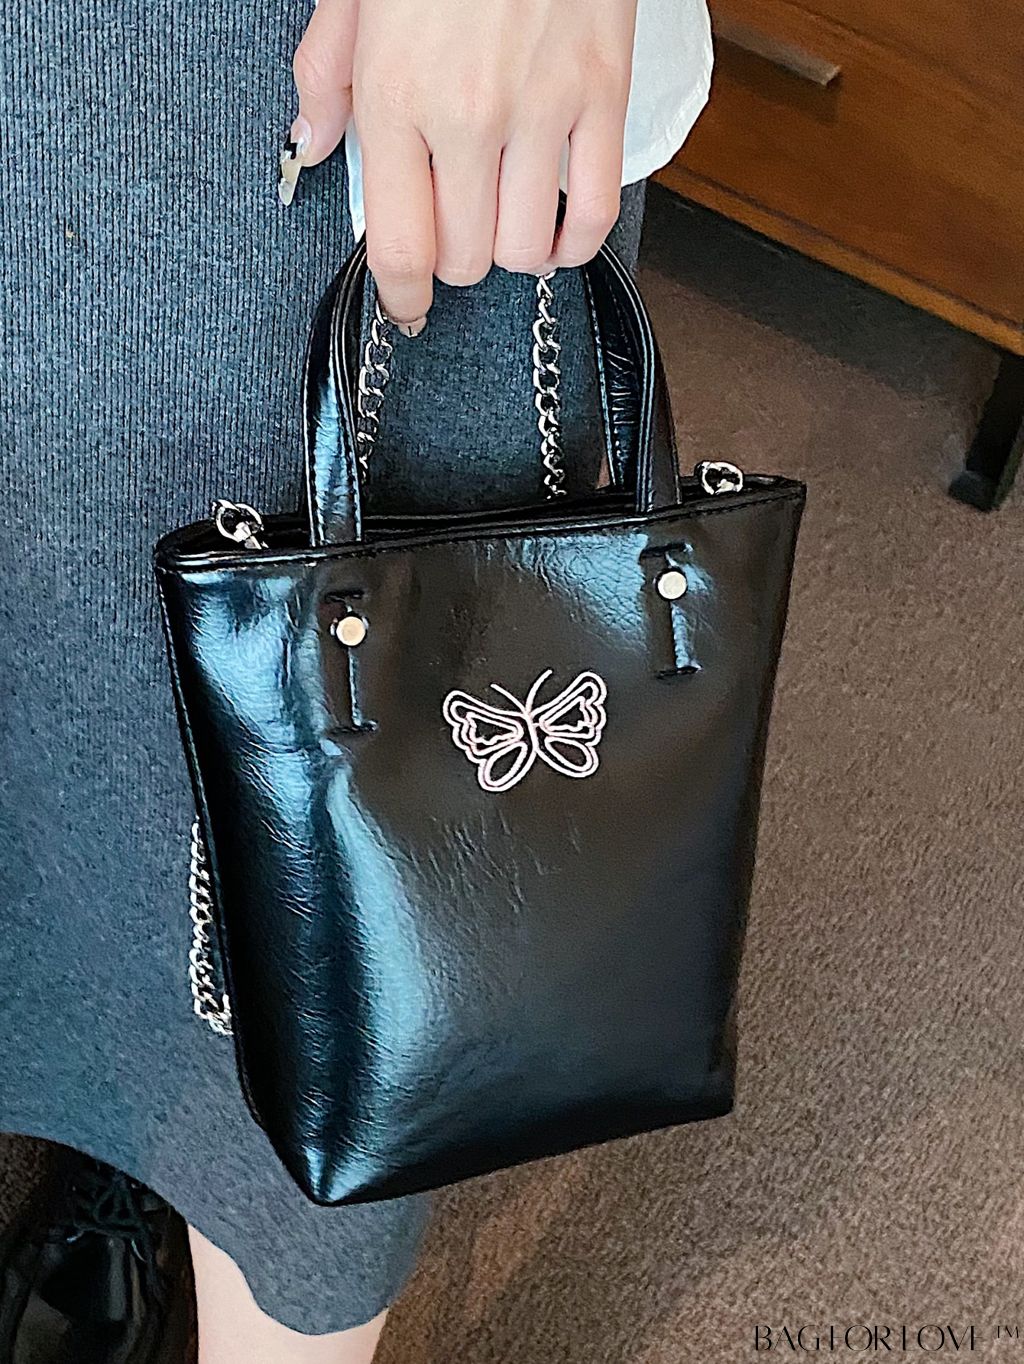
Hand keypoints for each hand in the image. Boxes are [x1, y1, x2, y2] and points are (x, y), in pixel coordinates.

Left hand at [290, 0, 637, 330]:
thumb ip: (326, 77)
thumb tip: (310, 146)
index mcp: (398, 95)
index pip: (397, 245)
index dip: (400, 296)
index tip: (405, 308)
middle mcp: (468, 115)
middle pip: (465, 259)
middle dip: (454, 259)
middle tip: (453, 227)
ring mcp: (543, 110)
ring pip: (526, 251)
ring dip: (511, 251)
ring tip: (503, 219)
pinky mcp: (603, 96)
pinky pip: (594, 213)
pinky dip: (574, 241)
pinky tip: (556, 230)